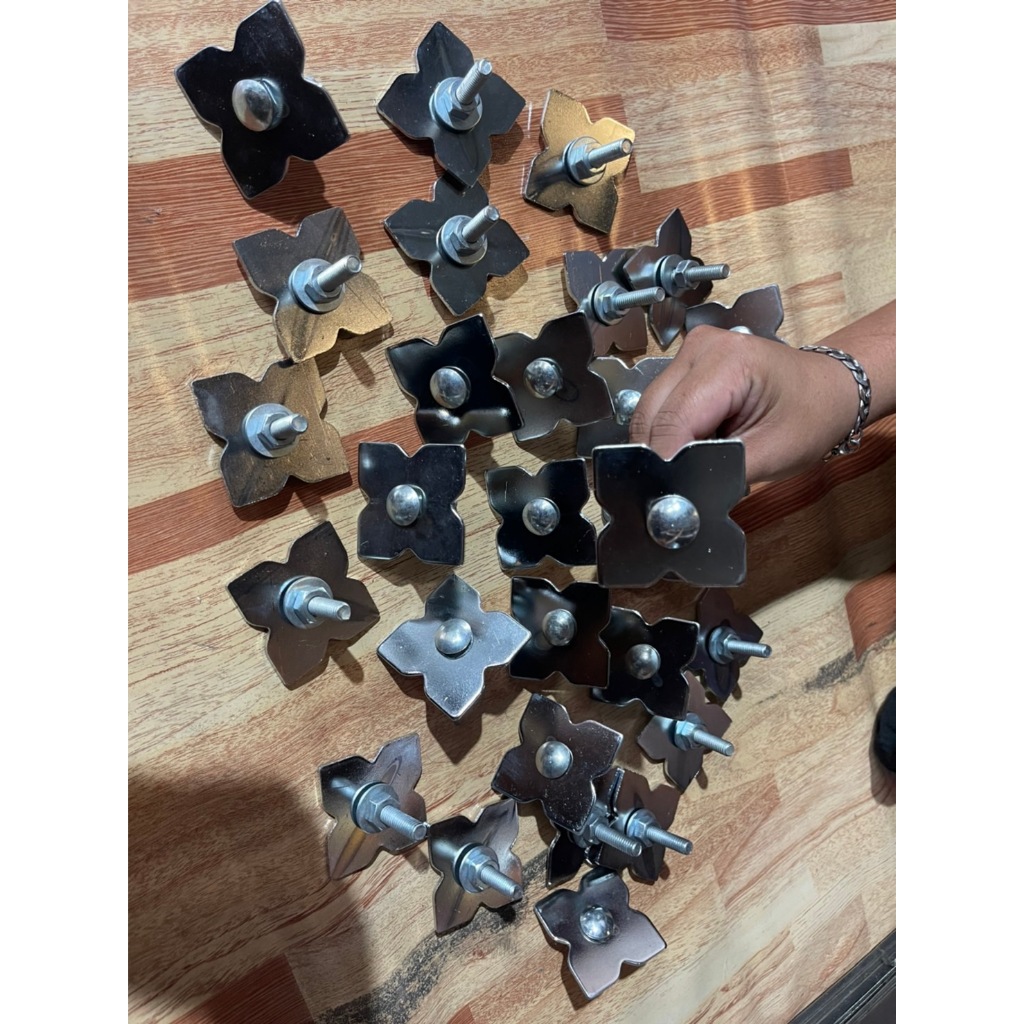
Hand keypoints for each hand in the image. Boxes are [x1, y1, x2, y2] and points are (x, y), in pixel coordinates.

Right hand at [628, 303, 894, 484]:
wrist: (829, 388)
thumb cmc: (811, 416)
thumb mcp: (772, 454)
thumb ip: (721, 473)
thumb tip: (678, 495)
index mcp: (728, 362)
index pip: (672, 423)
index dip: (664, 465)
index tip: (666, 501)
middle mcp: (701, 347)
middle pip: (652, 415)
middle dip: (659, 457)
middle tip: (675, 494)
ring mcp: (690, 350)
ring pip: (648, 411)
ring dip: (660, 445)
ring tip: (687, 469)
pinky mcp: (686, 362)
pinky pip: (659, 405)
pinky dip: (666, 433)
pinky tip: (689, 448)